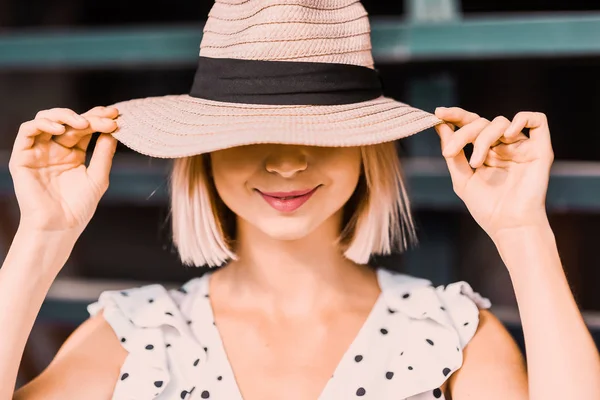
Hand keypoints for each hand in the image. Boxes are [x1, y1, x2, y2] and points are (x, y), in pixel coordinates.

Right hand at [8, 106, 118, 233]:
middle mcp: (54, 149)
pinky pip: (26, 131)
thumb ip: (103, 153)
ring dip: (65, 116)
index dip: (98, 118)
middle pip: (69, 122)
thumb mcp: (98, 177)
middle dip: (89, 116)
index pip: (84, 128)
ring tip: (84, 123)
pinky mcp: (22, 157)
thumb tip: (113, 130)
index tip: (115, 115)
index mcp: (72, 154)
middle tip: (106, 118)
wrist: (59, 227)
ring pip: (45, 119)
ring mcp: (38, 152)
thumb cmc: (78, 207)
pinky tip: (60, 129)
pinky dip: (42, 124)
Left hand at [434, 107, 553, 239]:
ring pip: (500, 122)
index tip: (439, 113)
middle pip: (482, 122)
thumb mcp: (462, 179)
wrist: (509, 226)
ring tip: (477, 163)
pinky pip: (538, 120)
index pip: (471, 124)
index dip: (455, 115)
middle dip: (463, 133)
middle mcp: (503, 145)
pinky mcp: (540, 149)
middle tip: (450, 151)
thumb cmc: (487, 208)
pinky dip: (521, 120)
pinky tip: (507, 135)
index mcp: (485, 150)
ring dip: (483, 138)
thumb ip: (454, 154)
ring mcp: (521, 146)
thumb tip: (440, 126)